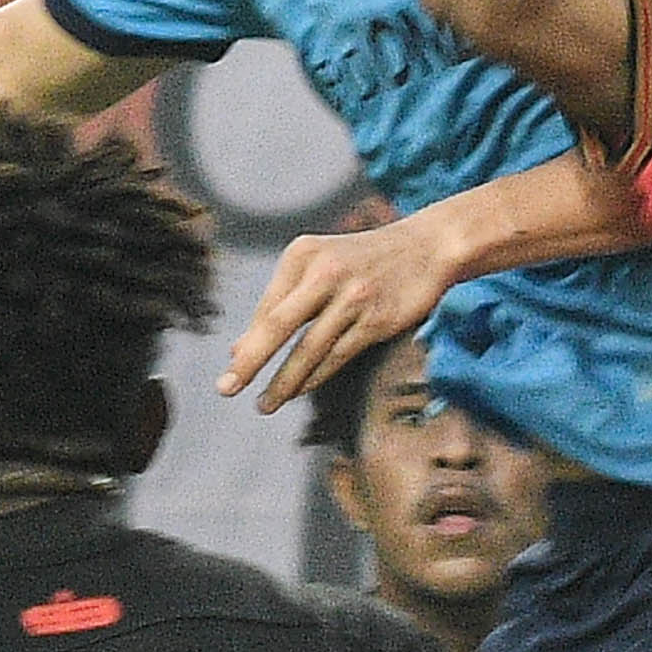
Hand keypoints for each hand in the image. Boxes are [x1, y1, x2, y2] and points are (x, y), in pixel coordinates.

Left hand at [215, 212, 463, 412]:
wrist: (425, 248)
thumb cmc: (363, 261)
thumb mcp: (319, 266)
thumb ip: (282, 302)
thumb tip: (239, 350)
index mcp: (303, 254)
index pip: (268, 306)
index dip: (250, 341)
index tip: (232, 368)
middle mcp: (326, 272)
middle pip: (280, 324)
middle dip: (251, 360)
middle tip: (227, 387)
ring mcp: (354, 296)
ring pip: (310, 348)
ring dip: (284, 381)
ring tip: (265, 403)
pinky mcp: (378, 319)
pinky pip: (338, 355)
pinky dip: (316, 377)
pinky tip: (300, 391)